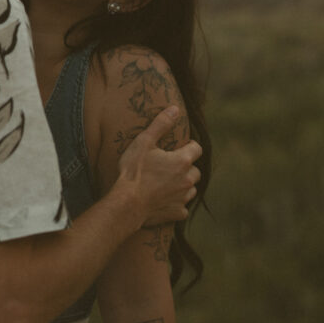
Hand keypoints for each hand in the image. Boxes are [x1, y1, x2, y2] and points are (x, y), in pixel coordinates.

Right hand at [116, 107, 201, 226]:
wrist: (127, 203)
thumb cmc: (134, 171)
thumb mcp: (144, 142)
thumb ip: (161, 124)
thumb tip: (175, 109)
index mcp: (182, 161)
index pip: (197, 148)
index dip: (188, 146)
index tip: (178, 147)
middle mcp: (187, 179)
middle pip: (195, 170)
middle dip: (186, 167)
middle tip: (169, 166)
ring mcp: (183, 198)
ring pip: (191, 188)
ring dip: (183, 185)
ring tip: (167, 182)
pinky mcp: (177, 213)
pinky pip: (183, 207)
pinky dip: (176, 203)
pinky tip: (164, 200)